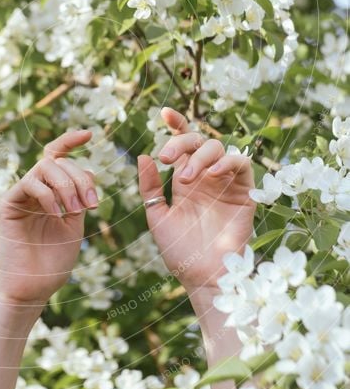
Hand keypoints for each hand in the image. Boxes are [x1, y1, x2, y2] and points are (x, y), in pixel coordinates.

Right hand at [0, 129, 97, 306]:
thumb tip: (90, 170)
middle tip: (91, 204)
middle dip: (79, 178)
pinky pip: (29, 183)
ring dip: (66, 185)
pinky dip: (48, 195)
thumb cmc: (54, 260)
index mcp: (50, 192)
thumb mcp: (76, 224)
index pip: (57, 156)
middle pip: (56, 161)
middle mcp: (33, 190)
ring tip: (76, 210)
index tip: (89, 134)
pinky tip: (57, 214)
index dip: (70, 140)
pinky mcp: (6, 205)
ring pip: (44, 167)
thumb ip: (80, 197)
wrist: (35, 288)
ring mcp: (19, 196)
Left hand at [138, 107, 255, 290]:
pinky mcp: (245, 192)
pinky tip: (212, 173)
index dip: (176, 125)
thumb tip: (144, 156)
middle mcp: (206, 177)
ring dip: (200, 155)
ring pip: (218, 147)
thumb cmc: (179, 251)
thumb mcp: (157, 216)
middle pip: (199, 141)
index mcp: (184, 181)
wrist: (202, 275)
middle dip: (181, 141)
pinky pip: (241, 163)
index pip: (182, 145)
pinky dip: (227, 161)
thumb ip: (150, 187)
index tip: (163, 113)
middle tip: (167, 159)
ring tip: (186, 178)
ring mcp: (225, 183)